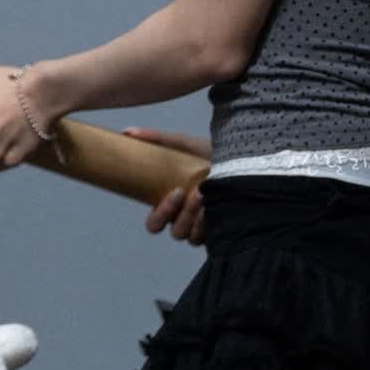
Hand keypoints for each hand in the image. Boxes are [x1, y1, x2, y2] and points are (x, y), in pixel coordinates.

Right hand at [122, 126, 210, 244]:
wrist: (241, 157)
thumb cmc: (208, 152)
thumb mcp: (184, 144)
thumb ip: (157, 139)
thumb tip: (127, 132)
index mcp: (172, 206)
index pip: (155, 224)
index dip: (160, 215)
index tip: (175, 192)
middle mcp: (186, 220)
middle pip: (175, 233)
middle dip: (181, 215)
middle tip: (189, 193)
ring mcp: (203, 228)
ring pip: (192, 236)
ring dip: (196, 218)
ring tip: (205, 194)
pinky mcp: (221, 230)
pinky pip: (211, 238)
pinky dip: (211, 224)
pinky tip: (218, 207)